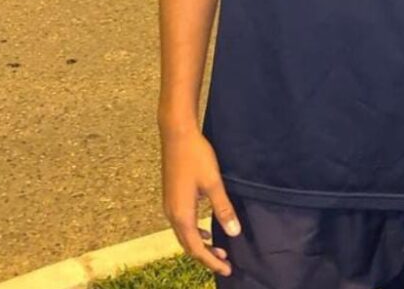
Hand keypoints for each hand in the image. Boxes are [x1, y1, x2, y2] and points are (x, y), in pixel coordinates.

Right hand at [160, 124, 241, 276]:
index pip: (196, 248)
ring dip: (200, 244)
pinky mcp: (171, 196)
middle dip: (206, 256)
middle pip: (188, 245)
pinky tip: (205, 228)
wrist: (177, 134)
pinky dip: (193, 232)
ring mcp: (169, 205)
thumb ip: (223, 208)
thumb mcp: (213, 183)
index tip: (227, 269)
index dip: (211, 261)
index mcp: (182, 214)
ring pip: (183, 234)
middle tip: (225, 263)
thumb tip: (234, 232)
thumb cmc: (196, 156)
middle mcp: (172, 214)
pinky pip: (181, 224)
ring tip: (218, 249)